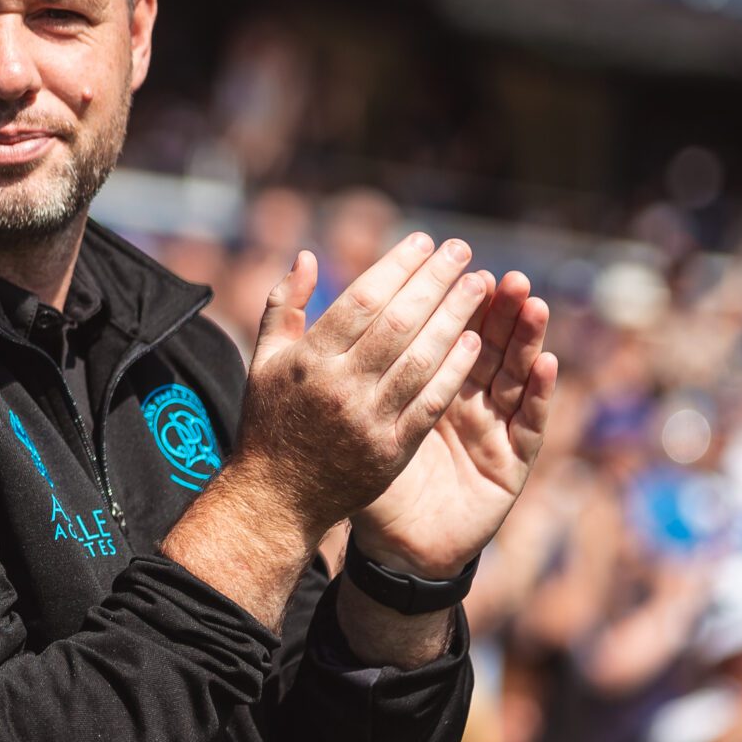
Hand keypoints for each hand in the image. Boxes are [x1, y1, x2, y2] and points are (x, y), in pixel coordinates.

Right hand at [232, 234, 491, 536]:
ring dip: (454, 318)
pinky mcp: (390, 452)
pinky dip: (454, 371)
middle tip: (462, 250)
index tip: (424, 241)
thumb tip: (309, 254)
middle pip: (397, 323)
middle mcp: (339, 388)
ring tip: (479, 285)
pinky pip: (430, 404)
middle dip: (434, 282)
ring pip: (420, 359)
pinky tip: (476, 341)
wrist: (275, 499)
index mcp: (308, 360)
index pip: (361, 300)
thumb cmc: (270, 421)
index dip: (397, 267)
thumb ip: (284, 305)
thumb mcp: (263, 359)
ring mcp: (367, 422)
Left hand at [351, 270, 556, 578]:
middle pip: (490, 345)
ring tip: (531, 303)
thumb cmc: (371, 479)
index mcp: (429, 385)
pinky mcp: (512, 463)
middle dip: (497, 309)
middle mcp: (469, 401)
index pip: (447, 331)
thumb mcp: (356, 419)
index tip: (454, 263)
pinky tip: (545, 363)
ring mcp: (494, 430)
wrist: (397, 547)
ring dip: (526, 339)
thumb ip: (345, 373)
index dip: (453, 300)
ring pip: (515, 375)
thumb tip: (323, 327)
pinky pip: (529, 425)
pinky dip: (539, 394)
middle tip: (504, 274)